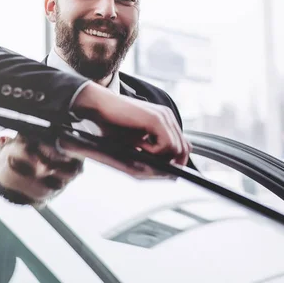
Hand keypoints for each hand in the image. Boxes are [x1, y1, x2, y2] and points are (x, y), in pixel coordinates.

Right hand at [71, 82, 191, 162]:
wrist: (99, 108)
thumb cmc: (112, 125)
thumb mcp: (136, 142)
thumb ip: (154, 154)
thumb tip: (172, 174)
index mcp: (165, 121)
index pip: (183, 145)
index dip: (175, 161)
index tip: (161, 170)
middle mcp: (168, 117)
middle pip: (184, 149)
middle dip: (169, 162)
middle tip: (147, 160)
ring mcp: (164, 117)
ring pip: (178, 149)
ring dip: (159, 156)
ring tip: (139, 148)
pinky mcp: (157, 120)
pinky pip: (167, 145)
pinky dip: (154, 151)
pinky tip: (138, 144)